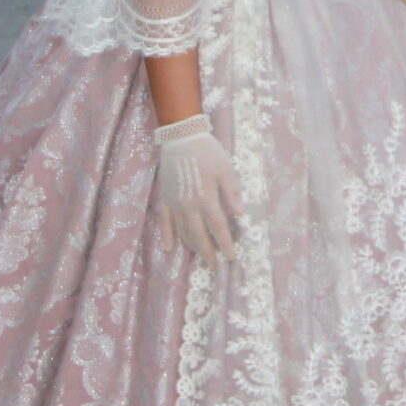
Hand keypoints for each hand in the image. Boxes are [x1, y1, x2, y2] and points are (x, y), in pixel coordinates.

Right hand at [154, 116, 245, 264]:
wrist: (181, 139)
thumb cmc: (208, 153)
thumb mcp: (227, 170)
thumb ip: (232, 194)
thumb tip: (240, 216)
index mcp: (206, 198)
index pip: (218, 227)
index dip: (225, 243)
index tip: (231, 257)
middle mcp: (189, 205)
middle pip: (198, 235)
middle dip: (208, 252)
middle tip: (215, 265)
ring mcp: (174, 204)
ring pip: (182, 231)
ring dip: (191, 247)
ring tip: (200, 258)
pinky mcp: (165, 199)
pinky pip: (164, 222)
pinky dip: (166, 236)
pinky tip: (168, 248)